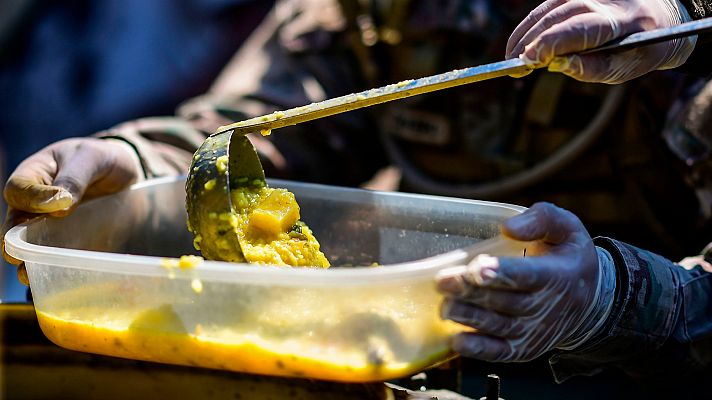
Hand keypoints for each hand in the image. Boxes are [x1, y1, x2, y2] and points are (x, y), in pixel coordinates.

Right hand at [2, 137, 142, 283]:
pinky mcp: (71, 244)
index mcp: (33, 177)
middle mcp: (34, 206)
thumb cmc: (100, 158)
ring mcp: (51, 228)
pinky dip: (60, 271)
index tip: (56, 208)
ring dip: (31, 264)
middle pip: (15, 228)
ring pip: (32, 249)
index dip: (31, 200)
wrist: (125, 170)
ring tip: (35, 276)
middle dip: (16, 245)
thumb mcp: (90, 158)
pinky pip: (60, 259)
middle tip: (22, 258)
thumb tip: (60, 205)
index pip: (18, 190)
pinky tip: (65, 280)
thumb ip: (74, 178)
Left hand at [436, 202, 614, 361]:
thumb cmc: (568, 257)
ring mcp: (534, 331)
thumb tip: (509, 227)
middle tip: (444, 282)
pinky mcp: (523, 349)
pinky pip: (500, 352)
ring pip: (498, 326)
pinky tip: (457, 340)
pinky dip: (478, 349)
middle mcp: (547, 307)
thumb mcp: (566, 228)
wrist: (589, 303)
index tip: (477, 268)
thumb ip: (541, 220)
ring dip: (469, 318)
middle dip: (472, 292)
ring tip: (445, 306)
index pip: (528, 276)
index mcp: (558, 275)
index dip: (501, 273)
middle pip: (505, 301)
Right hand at [506, 0, 695, 82]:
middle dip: (531, 41)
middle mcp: (603, 0)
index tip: (528, 62)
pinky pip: (548, 6)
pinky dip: (531, 24)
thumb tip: (554, 65)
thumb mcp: (622, 69)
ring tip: (512, 56)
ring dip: (525, 32)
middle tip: (513, 65)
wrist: (662, 19)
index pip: (578, 30)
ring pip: (547, 8)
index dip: (549, 45)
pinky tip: (521, 42)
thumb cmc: (640, 50)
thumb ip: (589, 69)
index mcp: (620, 22)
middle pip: (557, 17)